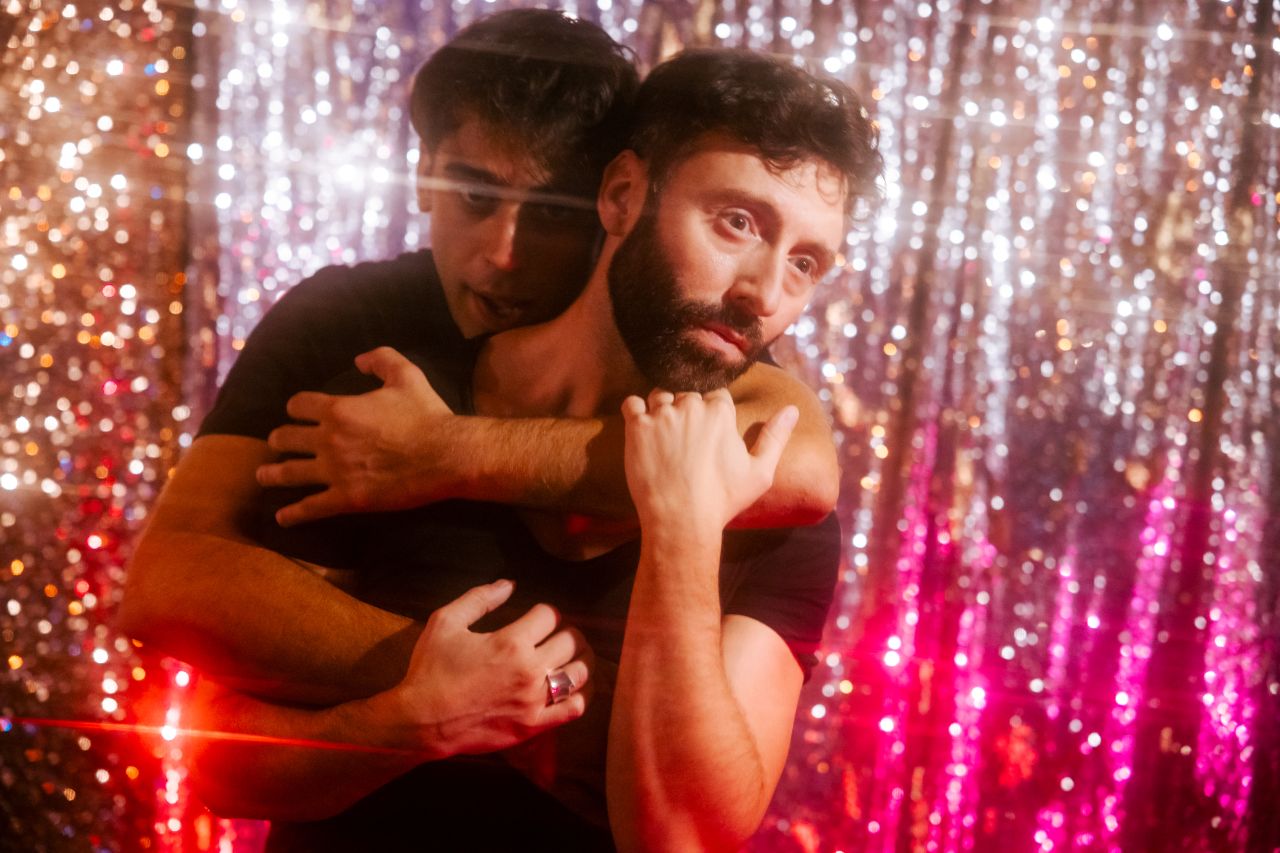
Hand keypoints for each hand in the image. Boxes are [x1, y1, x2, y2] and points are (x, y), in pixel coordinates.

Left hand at [256, 347, 455, 525]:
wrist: (446, 455)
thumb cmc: (427, 415)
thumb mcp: (407, 375)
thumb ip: (380, 359)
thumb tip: (358, 360)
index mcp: (338, 410)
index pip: (298, 406)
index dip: (295, 408)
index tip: (296, 413)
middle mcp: (328, 440)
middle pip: (285, 438)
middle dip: (278, 440)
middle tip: (276, 445)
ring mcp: (335, 472)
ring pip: (289, 474)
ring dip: (271, 475)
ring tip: (263, 477)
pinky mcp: (347, 499)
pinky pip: (311, 508)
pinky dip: (293, 514)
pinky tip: (283, 518)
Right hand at [383, 580, 591, 758]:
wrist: (421, 722)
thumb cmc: (431, 670)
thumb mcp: (446, 622)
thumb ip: (479, 599)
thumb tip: (509, 584)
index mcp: (511, 641)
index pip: (549, 615)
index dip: (546, 611)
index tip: (539, 617)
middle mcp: (529, 669)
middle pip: (571, 641)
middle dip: (569, 632)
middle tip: (560, 634)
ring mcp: (535, 700)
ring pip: (580, 673)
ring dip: (582, 659)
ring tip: (575, 656)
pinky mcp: (534, 726)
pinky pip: (574, 709)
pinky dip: (583, 694)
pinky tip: (576, 687)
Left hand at [620, 388, 796, 533]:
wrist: (681, 520)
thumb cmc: (722, 500)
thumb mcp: (760, 472)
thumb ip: (775, 437)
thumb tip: (792, 409)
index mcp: (720, 412)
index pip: (716, 394)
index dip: (713, 411)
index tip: (709, 430)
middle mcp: (691, 406)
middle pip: (688, 393)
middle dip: (687, 409)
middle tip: (685, 436)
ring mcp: (662, 415)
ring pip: (660, 394)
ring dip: (661, 407)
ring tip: (663, 432)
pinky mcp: (637, 427)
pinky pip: (631, 403)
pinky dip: (634, 410)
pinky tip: (640, 425)